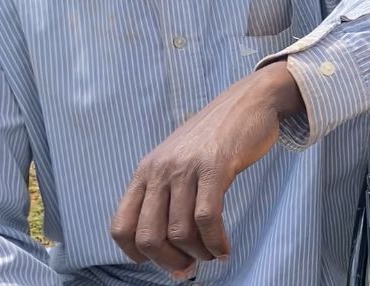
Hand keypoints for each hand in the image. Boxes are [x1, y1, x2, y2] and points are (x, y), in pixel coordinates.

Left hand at [110, 63, 302, 278]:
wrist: (249, 101)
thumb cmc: (217, 137)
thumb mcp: (179, 160)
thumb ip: (168, 193)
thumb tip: (169, 241)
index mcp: (146, 171)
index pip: (121, 226)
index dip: (136, 254)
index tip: (162, 260)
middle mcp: (159, 170)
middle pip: (148, 236)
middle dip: (169, 261)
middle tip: (188, 267)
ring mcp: (186, 168)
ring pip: (179, 231)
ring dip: (197, 253)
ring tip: (213, 254)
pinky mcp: (214, 167)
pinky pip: (207, 218)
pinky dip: (215, 242)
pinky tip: (224, 247)